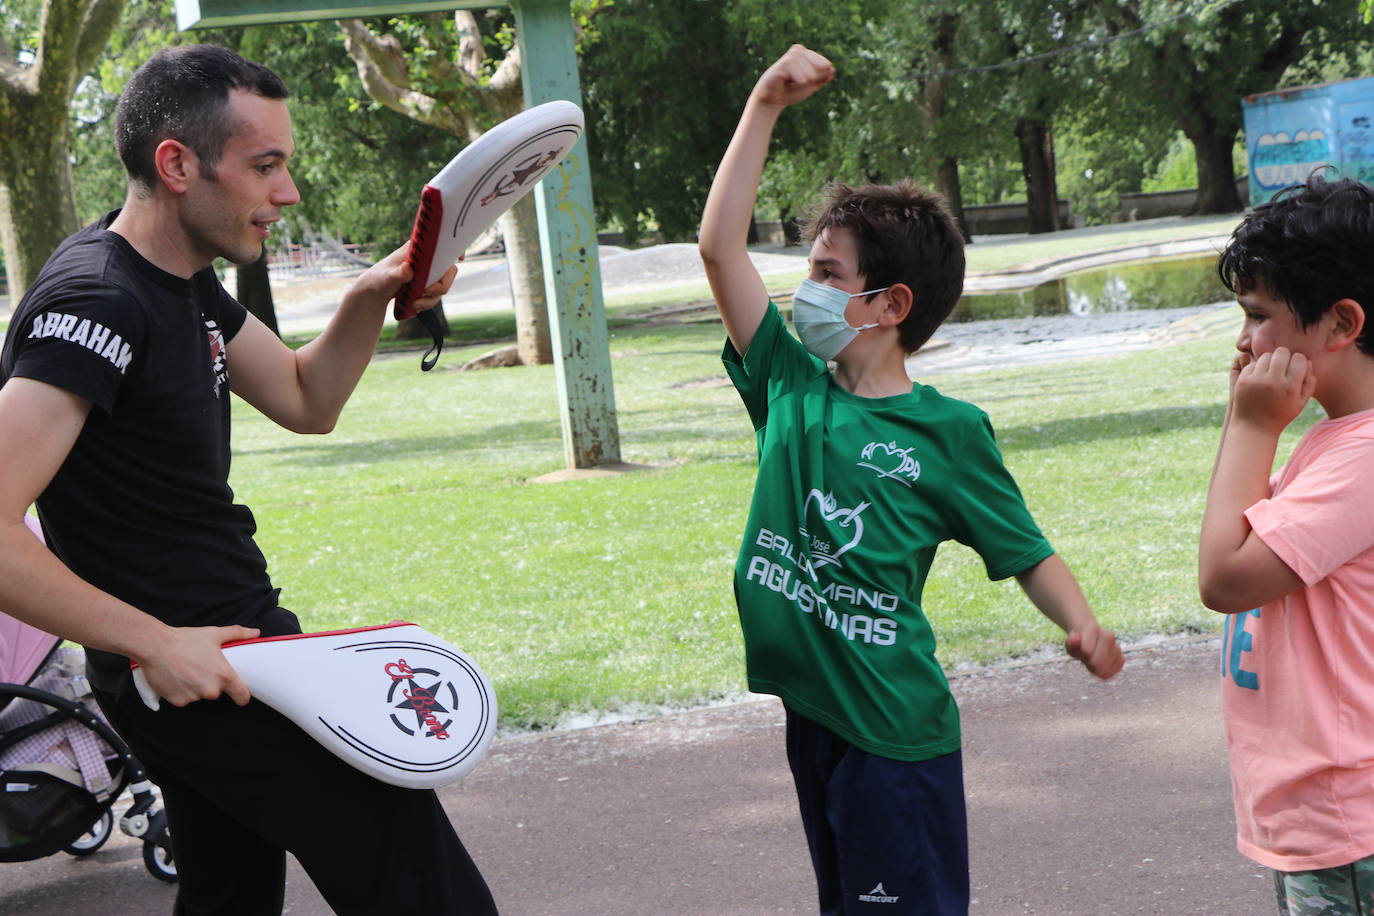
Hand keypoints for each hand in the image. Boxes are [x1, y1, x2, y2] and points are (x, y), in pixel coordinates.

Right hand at [136, 625, 259, 706]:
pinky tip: (176, 678)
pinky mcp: (178, 701)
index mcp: (224, 676)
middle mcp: (211, 690)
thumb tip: (255, 633)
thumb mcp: (214, 634)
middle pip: (217, 692)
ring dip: (196, 687)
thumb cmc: (186, 640)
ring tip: (186, 670)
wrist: (156, 646)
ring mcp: (194, 697)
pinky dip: (181, 692)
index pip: (242, 696)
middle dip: (212, 683)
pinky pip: (184, 699)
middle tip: (201, 668)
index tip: (240, 694)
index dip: (242, 696)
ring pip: (199, 695)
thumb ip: (237, 634)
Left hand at [349, 242, 458, 313]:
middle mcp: (427, 259)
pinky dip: (428, 303)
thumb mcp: (387, 276)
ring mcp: (428, 273)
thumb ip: (398, 273)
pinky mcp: (427, 284)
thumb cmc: (379, 278)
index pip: (441, 244)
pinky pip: (436, 295)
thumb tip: (407, 268)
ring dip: (431, 298)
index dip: (454, 248)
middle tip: (427, 292)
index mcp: (418, 250)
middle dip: (441, 285)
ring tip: (415, 304)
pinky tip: (415, 305)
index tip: (460, 257)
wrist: (376, 291)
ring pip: (443, 286)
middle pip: (448, 270)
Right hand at [751, 44, 834, 110]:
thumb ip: (822, 78)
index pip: (824, 64)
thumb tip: (832, 70)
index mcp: (806, 54)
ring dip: (805, 81)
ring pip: (810, 71)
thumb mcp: (810, 85)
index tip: (808, 82)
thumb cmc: (791, 91)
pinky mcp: (783, 64)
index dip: (819, 77)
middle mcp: (798, 51)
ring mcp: (790, 56)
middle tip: (799, 83)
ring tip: (794, 83)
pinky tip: (790, 82)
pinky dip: (798, 80)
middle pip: (819, 67)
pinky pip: (799, 73)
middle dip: (813, 79)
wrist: (773, 100)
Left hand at [1065, 623, 1123, 680]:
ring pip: (1104, 670)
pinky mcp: (1121, 659)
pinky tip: (1101, 665)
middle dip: (1089, 663)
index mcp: (1093, 629)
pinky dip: (1104, 672)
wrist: (1090, 639)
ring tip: (1093, 659)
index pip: (1086, 652)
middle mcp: (1109, 636)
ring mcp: (1117, 648)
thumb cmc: (1079, 644)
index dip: (1082, 655)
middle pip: (1096, 663)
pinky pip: (1111, 673)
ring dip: (1096, 669)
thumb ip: (1071, 643)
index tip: (1082, 651)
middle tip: (1087, 658)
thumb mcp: (1070, 644)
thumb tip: (1074, 640)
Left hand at [1231, 346, 1314, 434]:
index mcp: (1290, 388)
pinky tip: (1259, 378)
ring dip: (1270, 361)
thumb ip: (1309, 382)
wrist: (1254, 427)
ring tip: (1271, 371)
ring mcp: (1256, 380)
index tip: (1295, 368)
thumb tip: (1307, 361)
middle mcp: (1273, 382)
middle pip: (1282, 352)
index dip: (1298, 361)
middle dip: (1284, 357)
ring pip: (1267, 355)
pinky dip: (1257, 368)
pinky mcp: (1243, 380)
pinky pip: (1252, 364)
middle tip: (1282, 366)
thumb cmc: (1281, 414)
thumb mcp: (1301, 402)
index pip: (1299, 359)